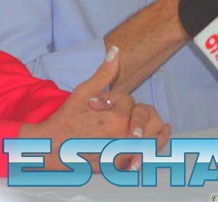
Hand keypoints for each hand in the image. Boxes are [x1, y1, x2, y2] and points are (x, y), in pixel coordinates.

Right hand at [19, 47, 167, 170]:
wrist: (52, 147)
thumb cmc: (66, 121)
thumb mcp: (84, 92)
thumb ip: (104, 73)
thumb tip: (115, 51)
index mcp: (117, 120)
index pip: (130, 103)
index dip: (118, 101)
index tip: (105, 105)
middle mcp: (123, 139)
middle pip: (150, 121)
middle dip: (145, 114)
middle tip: (142, 114)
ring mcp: (123, 155)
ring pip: (153, 141)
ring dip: (158, 133)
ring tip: (164, 127)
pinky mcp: (119, 166)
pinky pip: (144, 159)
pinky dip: (152, 151)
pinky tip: (154, 145)